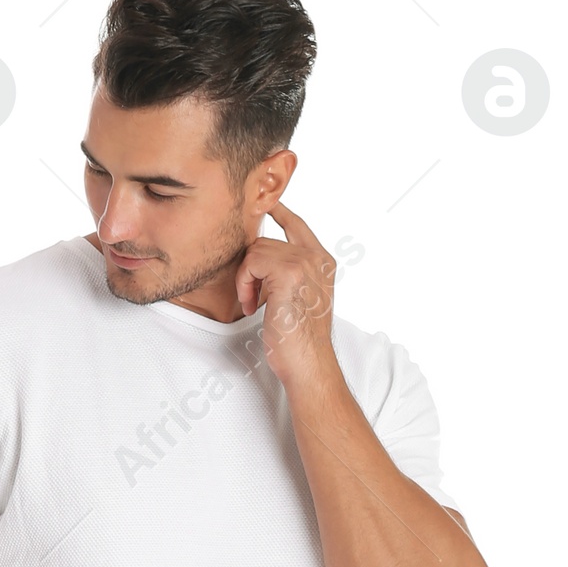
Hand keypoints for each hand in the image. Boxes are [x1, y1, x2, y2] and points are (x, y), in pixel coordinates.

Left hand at [234, 201, 339, 389]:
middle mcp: (317, 257)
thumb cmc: (300, 340)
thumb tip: (260, 255)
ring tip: (253, 305)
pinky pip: (251, 262)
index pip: (297, 224)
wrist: (309, 364)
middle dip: (250, 270)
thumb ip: (289, 271)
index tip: (265, 203)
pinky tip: (251, 307)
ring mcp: (304, 262)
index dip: (278, 211)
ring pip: (255, 251)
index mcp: (323, 261)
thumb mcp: (299, 297)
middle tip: (251, 299)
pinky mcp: (288, 272)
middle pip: (264, 241)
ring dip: (246, 280)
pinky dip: (244, 285)